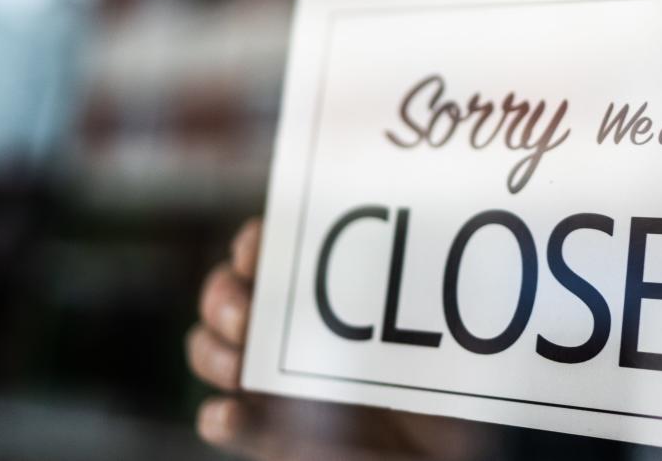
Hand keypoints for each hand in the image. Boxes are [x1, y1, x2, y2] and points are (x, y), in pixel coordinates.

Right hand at [187, 219, 492, 459]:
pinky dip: (220, 417)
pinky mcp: (268, 433)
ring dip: (212, 353)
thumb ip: (435, 294)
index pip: (275, 252)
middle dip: (222, 298)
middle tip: (247, 318)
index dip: (256, 244)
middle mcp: (290, 332)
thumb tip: (444, 223)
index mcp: (325, 296)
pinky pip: (225, 423)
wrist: (435, 454)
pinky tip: (232, 412)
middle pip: (227, 296)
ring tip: (240, 369)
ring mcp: (273, 381)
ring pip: (212, 352)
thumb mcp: (448, 335)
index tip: (257, 252)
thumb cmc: (447, 389)